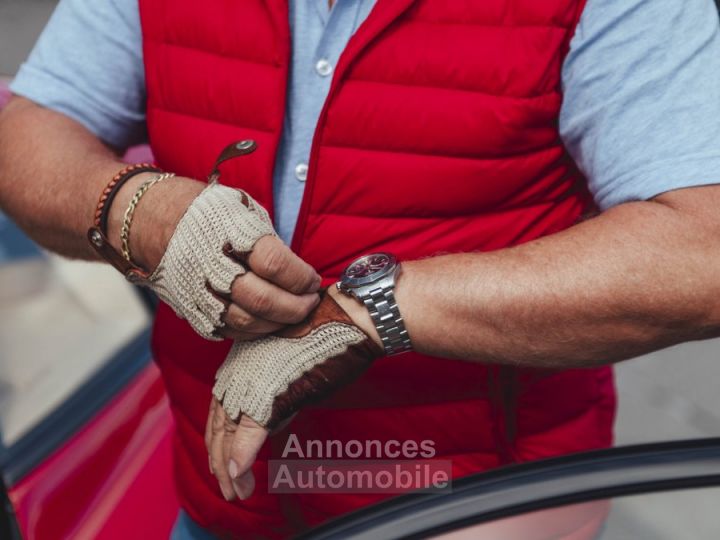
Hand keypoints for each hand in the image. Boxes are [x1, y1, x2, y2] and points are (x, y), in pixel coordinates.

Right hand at [107, 176, 320, 339]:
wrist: (147, 220)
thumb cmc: (204, 211)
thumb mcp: (240, 208)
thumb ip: (267, 239)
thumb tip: (297, 271)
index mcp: (229, 233)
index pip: (274, 264)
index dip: (300, 277)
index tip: (312, 281)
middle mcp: (211, 265)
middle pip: (262, 299)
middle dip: (295, 307)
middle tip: (310, 303)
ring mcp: (197, 291)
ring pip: (245, 322)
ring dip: (277, 324)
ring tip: (294, 315)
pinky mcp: (189, 309)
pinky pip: (226, 331)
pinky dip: (252, 331)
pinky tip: (268, 322)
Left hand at [208, 289, 383, 498]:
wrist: (346, 321)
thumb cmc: (326, 337)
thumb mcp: (289, 366)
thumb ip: (273, 393)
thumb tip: (270, 421)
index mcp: (241, 363)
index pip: (219, 410)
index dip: (219, 441)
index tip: (222, 464)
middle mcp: (238, 372)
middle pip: (218, 426)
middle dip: (220, 462)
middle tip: (228, 489)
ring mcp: (252, 383)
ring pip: (228, 435)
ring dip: (230, 470)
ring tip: (236, 493)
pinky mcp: (271, 395)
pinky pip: (248, 435)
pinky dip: (241, 459)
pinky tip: (240, 478)